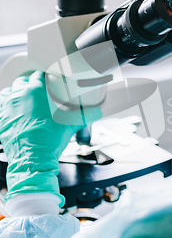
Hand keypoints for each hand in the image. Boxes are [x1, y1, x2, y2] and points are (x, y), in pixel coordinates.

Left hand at [0, 71, 101, 206]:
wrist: (32, 161)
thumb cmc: (48, 142)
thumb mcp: (70, 125)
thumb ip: (85, 116)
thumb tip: (96, 112)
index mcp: (34, 92)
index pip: (37, 76)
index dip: (44, 77)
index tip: (47, 81)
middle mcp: (18, 97)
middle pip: (21, 81)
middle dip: (29, 84)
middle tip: (37, 90)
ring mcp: (6, 109)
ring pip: (7, 92)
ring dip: (15, 93)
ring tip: (24, 99)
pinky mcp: (1, 121)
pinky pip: (1, 108)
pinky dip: (7, 108)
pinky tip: (14, 114)